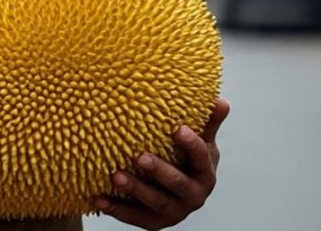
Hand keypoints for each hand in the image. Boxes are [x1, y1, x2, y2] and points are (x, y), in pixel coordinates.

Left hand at [91, 98, 229, 229]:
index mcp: (205, 172)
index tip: (177, 129)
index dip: (191, 144)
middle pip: (177, 184)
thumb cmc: (187, 160)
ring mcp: (175, 211)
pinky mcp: (155, 222)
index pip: (201, 157)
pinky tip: (98, 199)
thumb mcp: (200, 143)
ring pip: (155, 202)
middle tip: (140, 157)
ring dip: (135, 189)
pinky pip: (135, 217)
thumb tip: (221, 101)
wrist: (178, 194)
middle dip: (159, 171)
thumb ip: (208, 123)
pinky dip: (116, 209)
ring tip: (115, 176)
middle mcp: (194, 195)